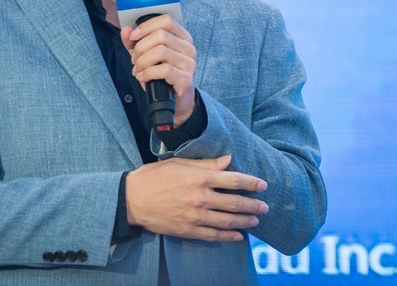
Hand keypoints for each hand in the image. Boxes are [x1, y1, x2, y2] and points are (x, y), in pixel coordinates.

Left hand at [121, 14, 196, 125]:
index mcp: (182, 37)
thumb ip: (135, 43)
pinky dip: (148, 73)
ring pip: (161, 52)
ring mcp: (189, 63)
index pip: (166, 20)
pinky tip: (142, 77)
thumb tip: (125, 30)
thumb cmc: (162, 76)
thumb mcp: (146, 56)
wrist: (176, 101)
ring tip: (138, 70)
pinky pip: (164, 70)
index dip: (146, 27)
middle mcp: (188, 48)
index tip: (133, 37)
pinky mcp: (186, 79)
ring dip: (143, 62)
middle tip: (134, 60)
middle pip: (161, 36)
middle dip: (141, 48)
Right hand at [125, 155, 268, 241]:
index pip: (233, 179)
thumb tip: (228, 160)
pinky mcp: (189, 230)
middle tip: (265, 207)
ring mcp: (195, 216)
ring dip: (245, 221)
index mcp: (199, 177)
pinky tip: (238, 236)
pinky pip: (214, 235)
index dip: (251, 183)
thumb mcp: (179, 164)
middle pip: (234, 202)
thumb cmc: (154, 177)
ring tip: (255, 221)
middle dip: (253, 205)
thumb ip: (205, 163)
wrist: (132, 199)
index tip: (263, 185)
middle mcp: (200, 197)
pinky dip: (229, 236)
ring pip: (227, 221)